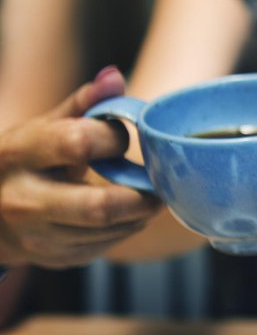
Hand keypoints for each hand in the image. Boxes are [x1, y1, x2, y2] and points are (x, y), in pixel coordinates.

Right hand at [0, 67, 161, 267]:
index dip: (113, 138)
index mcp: (17, 154)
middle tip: (160, 184)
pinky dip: (126, 228)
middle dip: (142, 196)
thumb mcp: (43, 127)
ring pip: (108, 231)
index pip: (77, 144)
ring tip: (149, 195)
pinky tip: (128, 214)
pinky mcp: (54, 258)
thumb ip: (83, 104)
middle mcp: (21, 199)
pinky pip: (105, 247)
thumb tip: (115, 76)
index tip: (123, 136)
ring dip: (140, 214)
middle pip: (99, 207)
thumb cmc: (27, 159)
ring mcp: (36, 236)